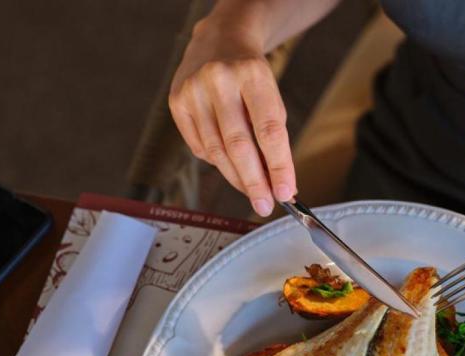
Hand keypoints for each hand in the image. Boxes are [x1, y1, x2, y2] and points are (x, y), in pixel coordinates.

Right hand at [168, 16, 295, 216]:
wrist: (219, 40)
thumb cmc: (252, 76)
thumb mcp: (270, 94)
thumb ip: (273, 137)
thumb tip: (278, 184)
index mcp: (252, 74)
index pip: (269, 130)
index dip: (279, 166)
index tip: (287, 192)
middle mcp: (219, 80)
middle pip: (238, 145)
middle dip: (254, 182)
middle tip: (265, 205)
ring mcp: (193, 90)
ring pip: (216, 151)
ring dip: (236, 178)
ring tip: (253, 193)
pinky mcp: (176, 101)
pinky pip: (199, 147)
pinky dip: (217, 162)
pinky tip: (229, 165)